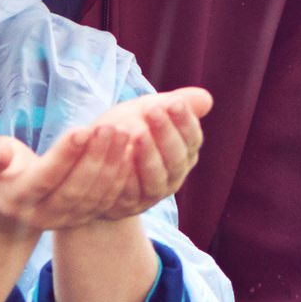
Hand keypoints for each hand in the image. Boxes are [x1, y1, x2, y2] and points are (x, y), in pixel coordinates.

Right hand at [0, 88, 210, 231]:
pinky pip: (105, 201)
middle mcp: (42, 215)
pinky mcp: (82, 219)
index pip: (45, 177)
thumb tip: (0, 152)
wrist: (6, 207)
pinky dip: (119, 178)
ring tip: (123, 133)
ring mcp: (64, 221)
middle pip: (75, 189)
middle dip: (96, 158)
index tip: (83, 129)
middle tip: (111, 127)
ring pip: (94, 196)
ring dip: (111, 165)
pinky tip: (129, 152)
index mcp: (16, 199)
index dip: (65, 155)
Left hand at [80, 88, 211, 220]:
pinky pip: (130, 192)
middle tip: (154, 111)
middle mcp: (172, 176)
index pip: (192, 139)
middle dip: (167, 134)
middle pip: (177, 159)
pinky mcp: (128, 203)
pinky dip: (127, 175)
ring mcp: (152, 192)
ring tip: (139, 133)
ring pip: (157, 179)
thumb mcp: (146, 111)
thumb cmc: (126, 128)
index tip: (174, 102)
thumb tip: (206, 98)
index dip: (185, 121)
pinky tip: (120, 156)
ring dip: (150, 156)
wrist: (94, 158)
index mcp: (183, 153)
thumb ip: (173, 105)